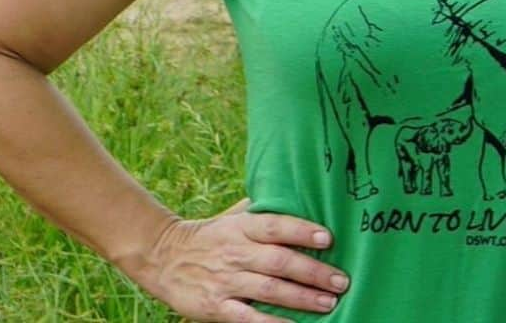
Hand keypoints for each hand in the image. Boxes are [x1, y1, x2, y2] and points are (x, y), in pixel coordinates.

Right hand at [133, 198, 349, 321]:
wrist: (164, 257)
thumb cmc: (210, 234)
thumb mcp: (232, 216)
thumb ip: (262, 210)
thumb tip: (297, 194)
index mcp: (241, 227)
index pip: (275, 226)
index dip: (301, 231)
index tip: (328, 238)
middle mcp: (236, 252)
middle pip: (279, 261)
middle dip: (313, 271)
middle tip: (341, 280)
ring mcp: (226, 280)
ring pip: (269, 290)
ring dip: (301, 298)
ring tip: (329, 302)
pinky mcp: (216, 307)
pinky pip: (248, 319)